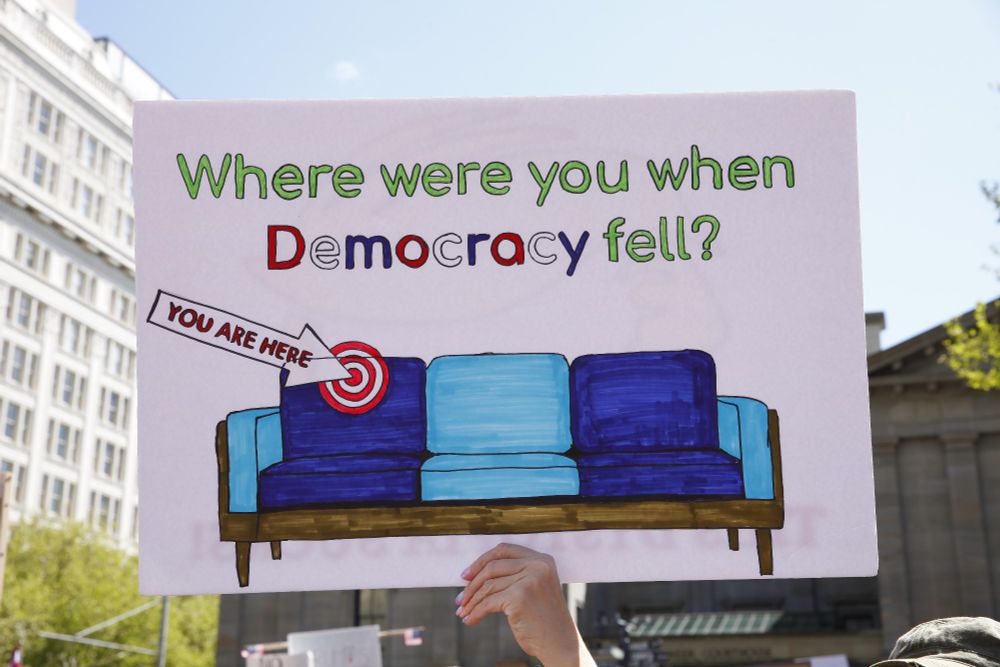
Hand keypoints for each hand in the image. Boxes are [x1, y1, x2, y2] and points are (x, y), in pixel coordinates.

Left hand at [456, 543, 595, 666]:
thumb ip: (514, 575)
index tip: (466, 575)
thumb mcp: (533, 588)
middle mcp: (537, 566)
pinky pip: (488, 603)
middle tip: (460, 598)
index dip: (481, 561)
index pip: (504, 550)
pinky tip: (470, 620)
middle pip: (492, 567)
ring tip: (462, 612)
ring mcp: (529, 580)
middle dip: (472, 584)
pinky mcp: (520, 597)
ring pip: (488, 586)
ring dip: (471, 601)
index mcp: (542, 560)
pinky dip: (475, 612)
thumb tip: (474, 574)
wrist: (560, 643)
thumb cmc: (543, 619)